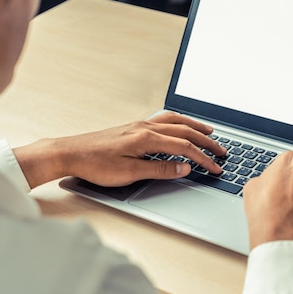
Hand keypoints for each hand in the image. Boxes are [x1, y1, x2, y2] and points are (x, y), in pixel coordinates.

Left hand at [13, 111, 226, 187]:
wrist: (70, 153)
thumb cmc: (95, 165)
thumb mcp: (129, 173)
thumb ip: (159, 169)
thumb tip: (184, 167)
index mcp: (146, 138)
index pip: (184, 147)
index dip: (203, 158)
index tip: (216, 168)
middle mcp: (145, 127)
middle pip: (184, 131)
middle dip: (206, 141)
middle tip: (222, 151)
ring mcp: (138, 125)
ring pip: (174, 121)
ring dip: (194, 126)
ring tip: (208, 132)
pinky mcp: (132, 127)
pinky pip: (163, 120)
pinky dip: (178, 122)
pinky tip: (179, 126)